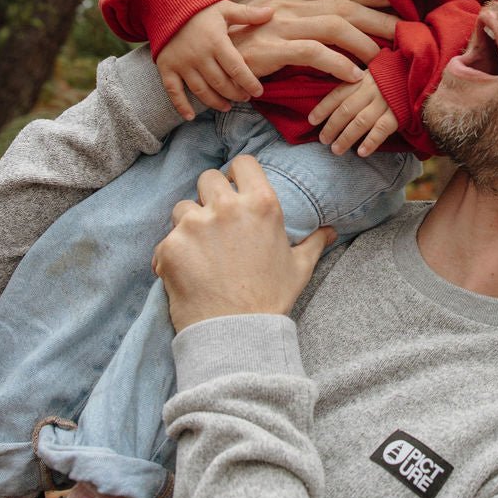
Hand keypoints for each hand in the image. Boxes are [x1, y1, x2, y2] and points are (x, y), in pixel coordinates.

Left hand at [153, 156, 334, 331]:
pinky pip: (166, 240)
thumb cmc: (271, 298)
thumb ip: (314, 241)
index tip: (234, 187)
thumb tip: (331, 230)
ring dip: (188, 224)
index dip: (237, 173)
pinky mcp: (171, 246)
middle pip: (207, 178)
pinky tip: (185, 273)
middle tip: (215, 222)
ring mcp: (195, 225)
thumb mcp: (300, 266)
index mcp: (261, 203)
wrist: (237, 334)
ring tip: (199, 250)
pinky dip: (172, 254)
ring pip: (182, 207)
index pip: (242, 163)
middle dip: (209, 196)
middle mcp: (227, 207)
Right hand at [156, 1, 271, 118]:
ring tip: (227, 107)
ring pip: (201, 90)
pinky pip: (173, 91)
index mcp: (216, 42)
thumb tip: (272, 12)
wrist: (168, 5)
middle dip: (235, 94)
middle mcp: (199, 55)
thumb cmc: (201, 8)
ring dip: (215, 102)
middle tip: (245, 99)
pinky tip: (191, 116)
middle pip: (220, 83)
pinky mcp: (166, 68)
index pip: (236, 68)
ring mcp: (182, 63)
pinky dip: (181, 106)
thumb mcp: (225, 8)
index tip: (259, 92)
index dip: (249, 82)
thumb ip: (248, 14)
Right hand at [227, 0, 398, 82]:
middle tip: (403, 30)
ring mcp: (279, 23)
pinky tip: (353, 75)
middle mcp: (287, 2)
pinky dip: (338, 63)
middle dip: (378, 17)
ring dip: (363, 42)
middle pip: (344, 5)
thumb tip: (334, 18)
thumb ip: (300, 14)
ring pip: (334, 25)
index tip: (396, 2)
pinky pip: (314, 53)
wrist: (200, 49)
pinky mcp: (271, 48)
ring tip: (381, 57)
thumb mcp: (271, 18)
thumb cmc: (241, 39)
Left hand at [309, 71, 397, 156]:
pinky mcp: (399, 112)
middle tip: (322, 140)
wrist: (425, 69)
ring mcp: (385, 101)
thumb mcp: (375, 69)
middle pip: (345, 110)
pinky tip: (361, 153)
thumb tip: (339, 97)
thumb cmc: (397, 72)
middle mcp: (371, 89)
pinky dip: (371, 142)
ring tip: (336, 150)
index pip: (337, 93)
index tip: (311, 120)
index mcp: (362, 77)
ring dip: (346, 138)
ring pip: (360, 122)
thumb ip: (359, 80)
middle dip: (331, 127)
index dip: (323, 108)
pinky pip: (382, 129)